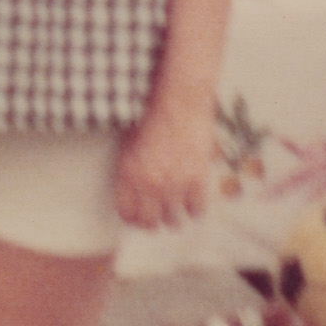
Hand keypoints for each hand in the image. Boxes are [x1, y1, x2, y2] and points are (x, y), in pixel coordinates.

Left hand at [114, 93, 214, 229]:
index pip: (127, 215)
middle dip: (154, 222)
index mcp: (128, 174)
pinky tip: (193, 199)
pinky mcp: (197, 180)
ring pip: (174, 222)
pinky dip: (195, 208)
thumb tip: (133, 194)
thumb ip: (130, 172)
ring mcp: (174, 184)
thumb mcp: (129, 144)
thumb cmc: (151, 116)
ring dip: (175, 216)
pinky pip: (196, 211)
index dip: (134, 218)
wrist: (178, 101)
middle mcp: (150, 184)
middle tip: (159, 214)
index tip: (140, 215)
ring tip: (177, 207)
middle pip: (150, 224)